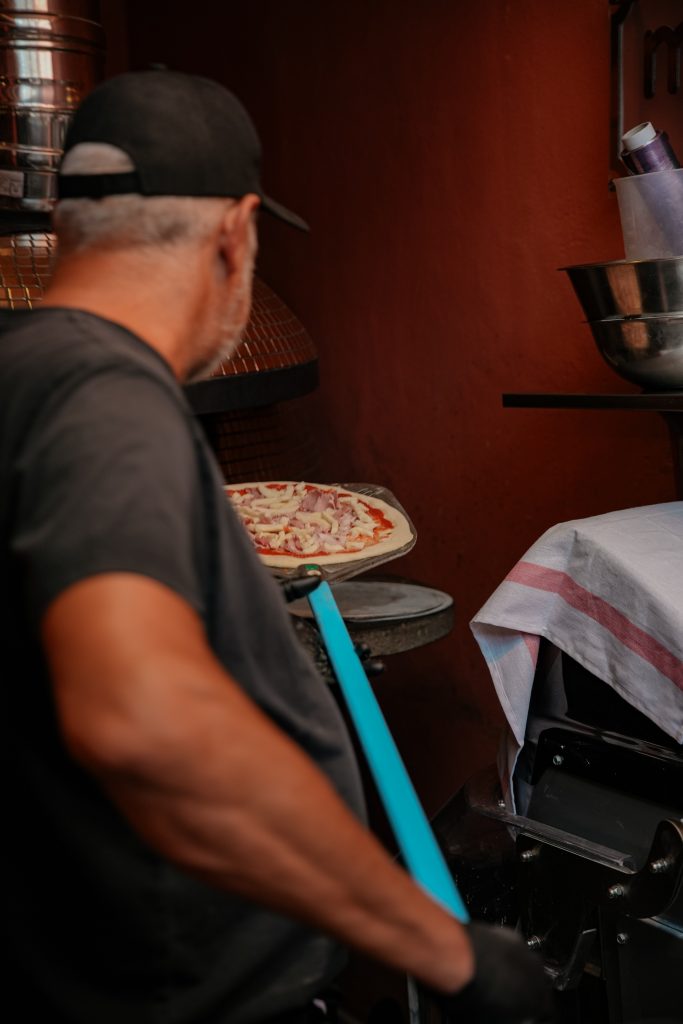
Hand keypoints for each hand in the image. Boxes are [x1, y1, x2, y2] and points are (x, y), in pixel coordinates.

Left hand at [428, 922, 553, 1023]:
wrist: (456, 958)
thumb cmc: (472, 994)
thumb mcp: (492, 1020)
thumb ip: (507, 1018)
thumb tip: (504, 1015)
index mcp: (540, 1000)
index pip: (545, 1013)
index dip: (530, 1016)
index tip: (520, 1017)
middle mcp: (537, 972)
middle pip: (536, 987)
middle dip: (522, 993)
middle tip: (503, 1001)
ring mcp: (523, 950)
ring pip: (523, 965)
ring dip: (512, 973)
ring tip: (490, 981)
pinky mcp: (508, 933)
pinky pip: (509, 949)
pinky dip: (500, 955)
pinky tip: (483, 963)